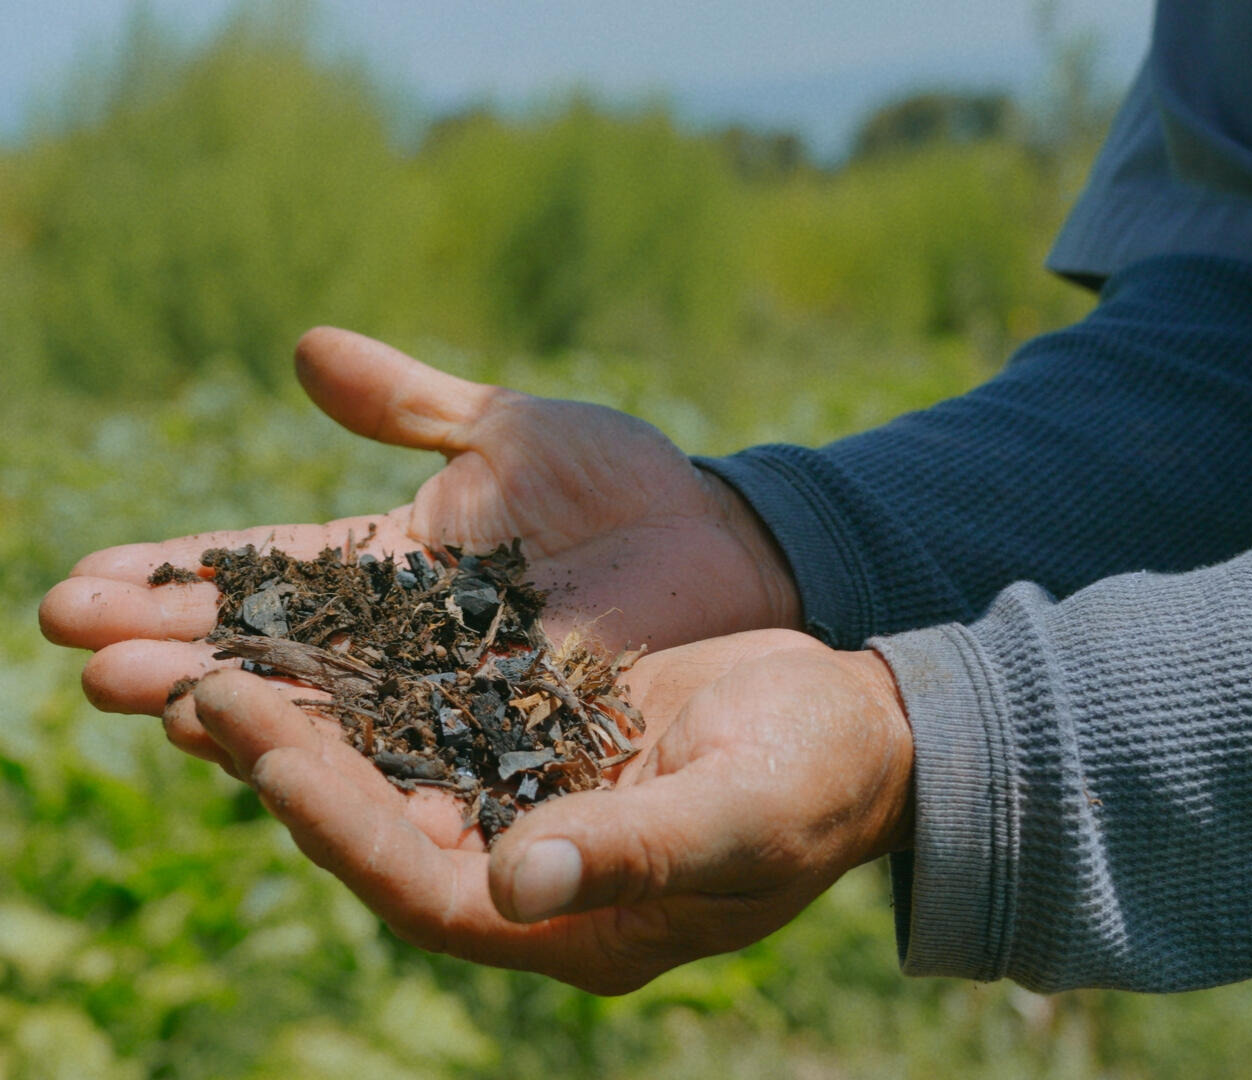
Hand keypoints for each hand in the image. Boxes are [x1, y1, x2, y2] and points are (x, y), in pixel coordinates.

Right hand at [39, 327, 801, 725]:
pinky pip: (414, 750)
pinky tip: (265, 756)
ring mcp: (452, 692)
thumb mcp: (512, 429)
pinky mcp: (507, 735)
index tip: (83, 583)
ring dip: (228, 699)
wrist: (726, 544)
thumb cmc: (628, 482)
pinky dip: (342, 752)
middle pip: (273, 646)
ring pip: (323, 703)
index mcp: (394, 564)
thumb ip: (410, 403)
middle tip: (75, 650)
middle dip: (176, 644)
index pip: (266, 573)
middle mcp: (405, 640)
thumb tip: (302, 348)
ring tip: (132, 692)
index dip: (181, 578)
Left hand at [166, 629, 912, 992]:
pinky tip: (309, 634)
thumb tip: (516, 883)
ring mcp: (526, 808)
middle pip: (381, 829)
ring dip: (308, 721)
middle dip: (285, 766)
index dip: (337, 821)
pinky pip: (428, 718)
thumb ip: (638, 851)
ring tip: (216, 656)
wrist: (858, 725)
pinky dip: (367, 683)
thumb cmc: (819, 779)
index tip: (258, 745)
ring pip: (391, 771)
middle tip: (192, 689)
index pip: (422, 884)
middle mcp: (529, 877)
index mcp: (574, 923)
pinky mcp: (533, 744)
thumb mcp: (743, 813)